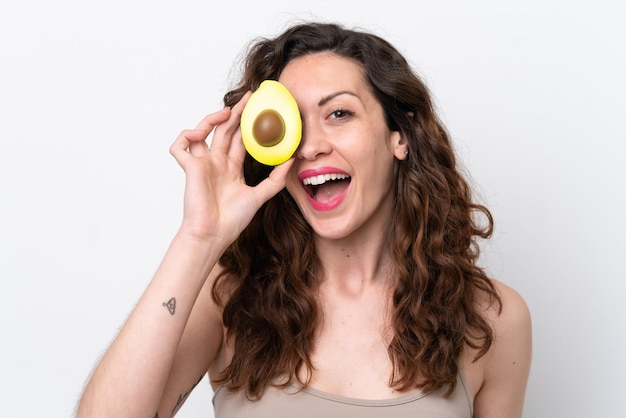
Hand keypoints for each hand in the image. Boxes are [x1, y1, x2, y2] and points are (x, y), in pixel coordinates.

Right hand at [169, 92, 293, 247]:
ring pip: (202, 132)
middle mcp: (216, 163)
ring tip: (226, 112)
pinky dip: (186, 135)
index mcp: (231, 169)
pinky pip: (179, 146)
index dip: (248, 124)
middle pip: (225, 131)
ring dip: (211, 119)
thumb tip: (291, 159)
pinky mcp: (189, 168)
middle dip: (235, 113)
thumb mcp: (260, 196)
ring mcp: (201, 164)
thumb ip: (276, 178)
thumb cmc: (232, 220)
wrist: (213, 234)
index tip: (259, 110)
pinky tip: (199, 134)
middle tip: (249, 98)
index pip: (240, 140)